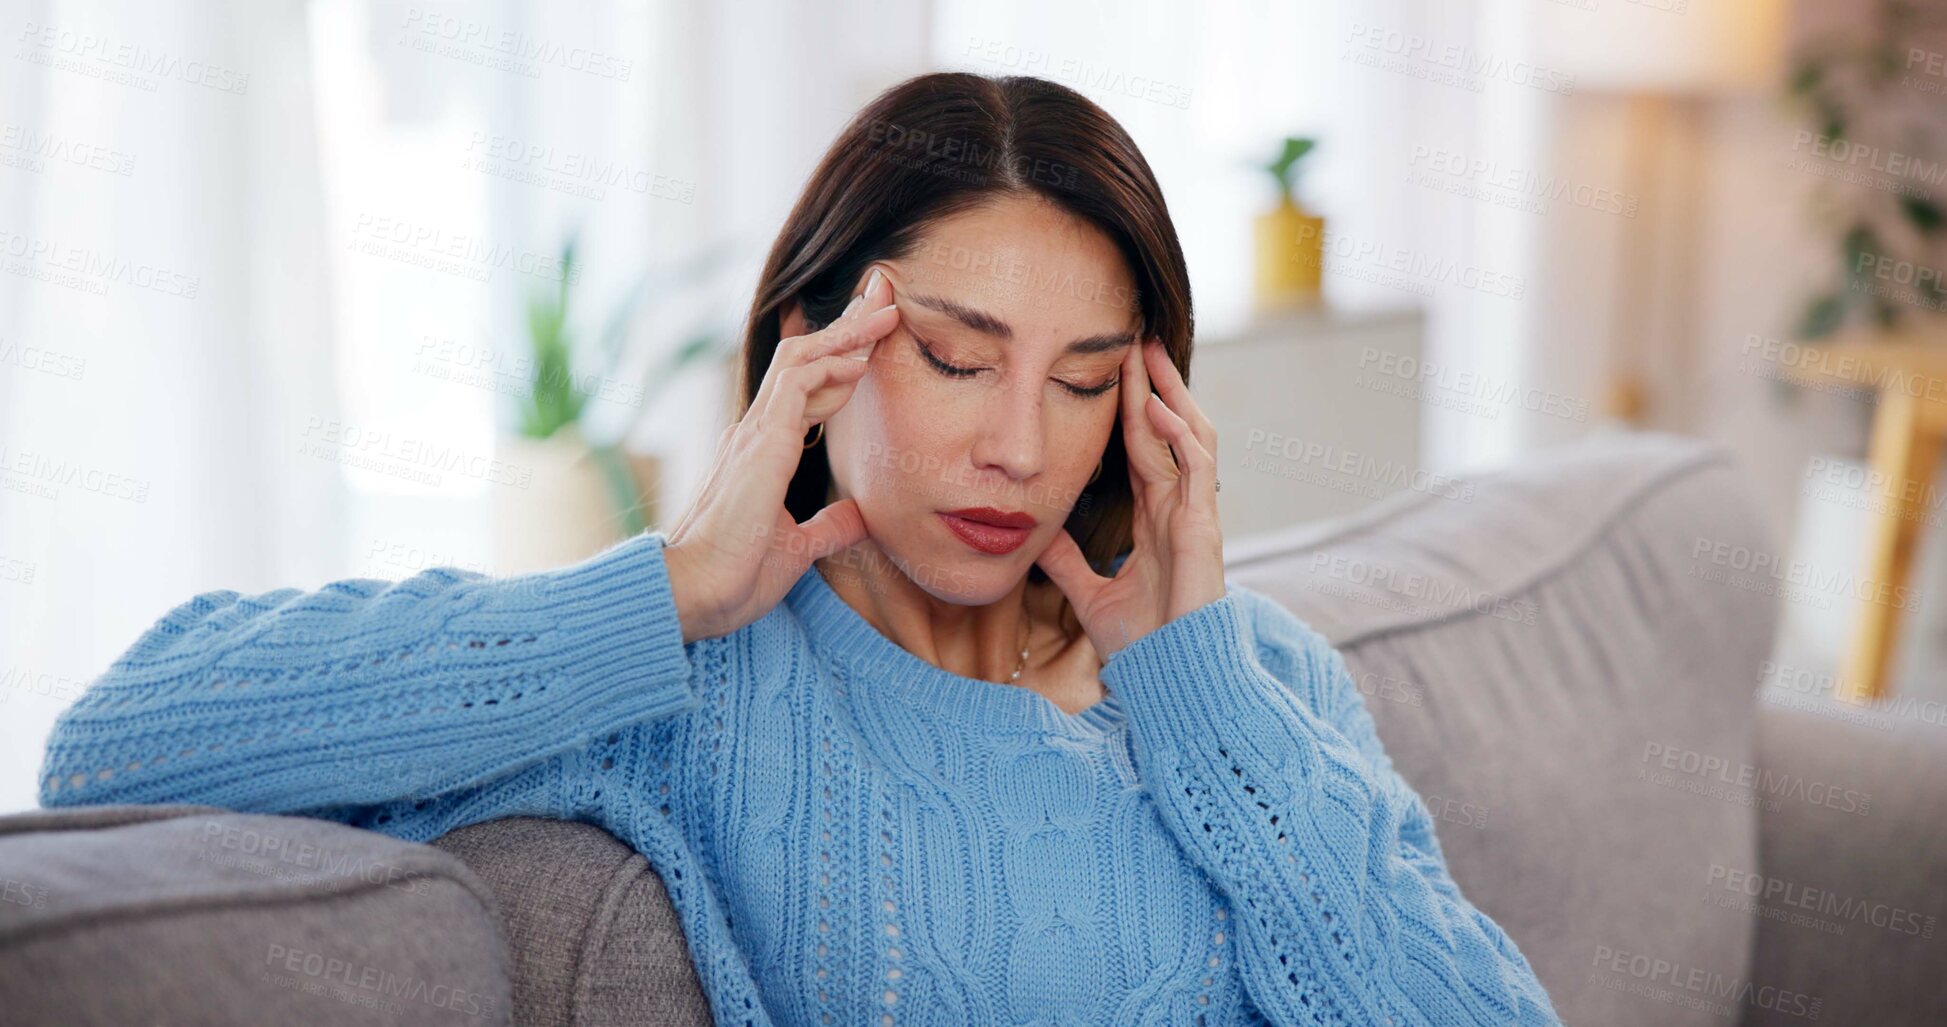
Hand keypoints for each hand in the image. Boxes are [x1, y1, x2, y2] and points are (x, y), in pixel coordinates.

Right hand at [663, 267, 899, 641]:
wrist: (698, 594)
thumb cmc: (736, 576)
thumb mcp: (798, 547)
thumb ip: (829, 526)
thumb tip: (861, 515)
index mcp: (761, 452)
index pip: (805, 389)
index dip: (839, 361)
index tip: (871, 343)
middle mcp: (754, 432)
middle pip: (804, 359)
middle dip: (845, 327)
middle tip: (881, 298)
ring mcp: (753, 433)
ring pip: (801, 358)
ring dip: (845, 333)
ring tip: (883, 311)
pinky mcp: (760, 442)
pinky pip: (797, 383)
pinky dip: (830, 363)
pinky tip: (860, 357)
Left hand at [1033, 337, 1224, 659]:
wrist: (1171, 679)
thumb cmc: (1143, 644)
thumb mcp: (1090, 593)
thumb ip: (1067, 563)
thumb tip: (1033, 536)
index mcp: (1156, 519)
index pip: (1144, 448)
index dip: (1131, 408)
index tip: (1113, 369)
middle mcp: (1179, 509)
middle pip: (1167, 430)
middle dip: (1152, 384)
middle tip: (1134, 338)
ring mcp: (1194, 515)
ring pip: (1188, 437)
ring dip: (1169, 393)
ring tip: (1148, 353)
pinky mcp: (1203, 528)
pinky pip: (1196, 468)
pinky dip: (1179, 435)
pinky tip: (1158, 407)